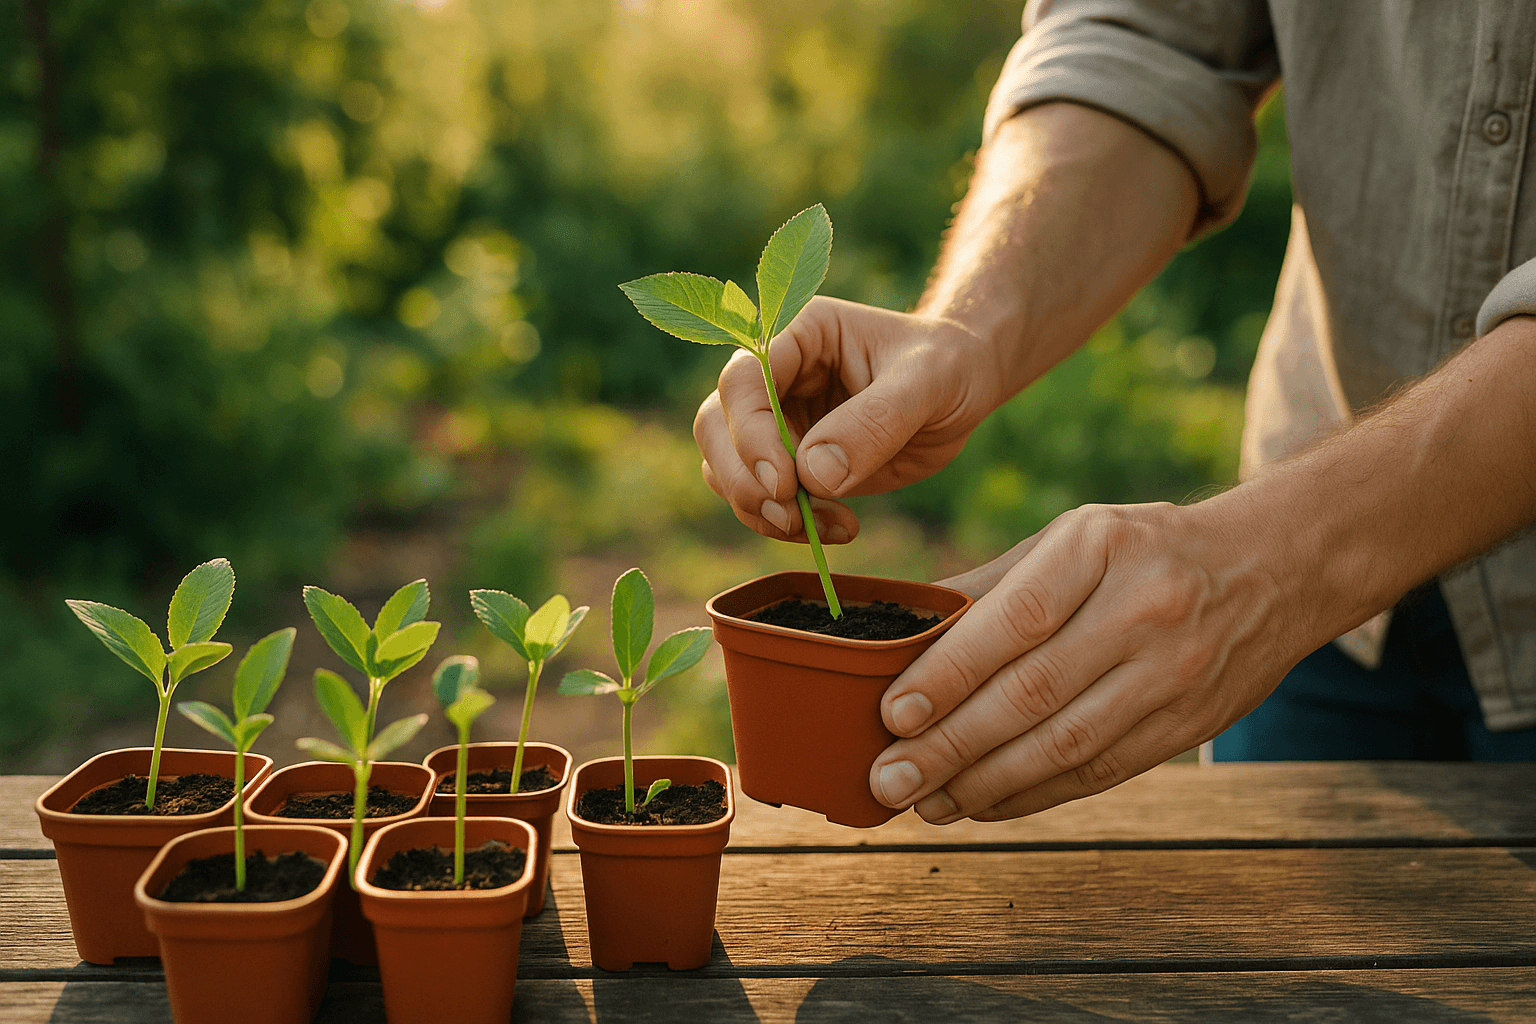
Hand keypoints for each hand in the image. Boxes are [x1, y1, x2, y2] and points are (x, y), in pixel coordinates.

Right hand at [693, 296, 1002, 541]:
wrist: (962, 386)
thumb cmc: (947, 365)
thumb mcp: (925, 384)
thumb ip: (875, 422)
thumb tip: (813, 475)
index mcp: (798, 335)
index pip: (742, 381)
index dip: (749, 434)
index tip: (784, 483)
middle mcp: (774, 376)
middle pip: (715, 426)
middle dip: (742, 479)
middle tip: (789, 516)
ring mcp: (776, 421)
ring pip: (726, 469)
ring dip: (762, 510)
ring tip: (826, 526)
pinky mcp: (790, 463)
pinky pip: (762, 500)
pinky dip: (788, 526)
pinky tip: (843, 528)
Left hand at [867, 500, 1316, 821]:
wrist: (1275, 567)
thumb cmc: (1143, 548)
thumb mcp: (1073, 536)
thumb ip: (991, 586)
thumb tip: (901, 633)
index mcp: (1101, 547)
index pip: (1015, 621)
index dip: (950, 674)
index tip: (894, 714)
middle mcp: (1143, 609)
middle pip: (1033, 693)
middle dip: (951, 745)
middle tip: (889, 778)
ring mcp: (1173, 672)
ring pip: (1066, 744)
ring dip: (986, 783)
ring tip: (926, 801)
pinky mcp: (1188, 725)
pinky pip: (1099, 771)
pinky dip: (1034, 794)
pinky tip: (984, 803)